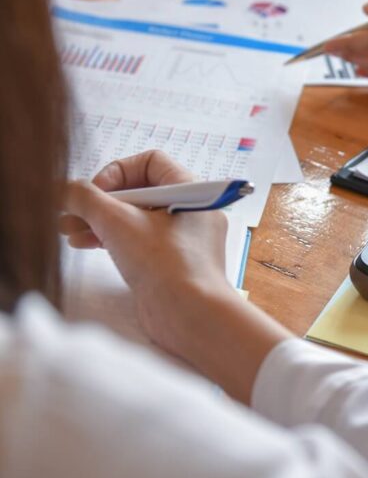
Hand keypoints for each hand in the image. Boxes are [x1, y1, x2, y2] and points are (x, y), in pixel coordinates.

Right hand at [61, 150, 233, 351]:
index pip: (150, 162)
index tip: (96, 193)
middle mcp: (191, 211)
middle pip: (138, 191)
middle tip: (69, 213)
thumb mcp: (117, 222)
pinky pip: (140, 241)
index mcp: (191, 191)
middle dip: (100, 201)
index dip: (117, 172)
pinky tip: (84, 243)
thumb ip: (85, 198)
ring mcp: (183, 239)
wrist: (190, 315)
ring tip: (68, 230)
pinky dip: (112, 238)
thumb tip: (66, 188)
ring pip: (135, 218)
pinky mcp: (172, 262)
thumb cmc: (166, 265)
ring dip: (99, 220)